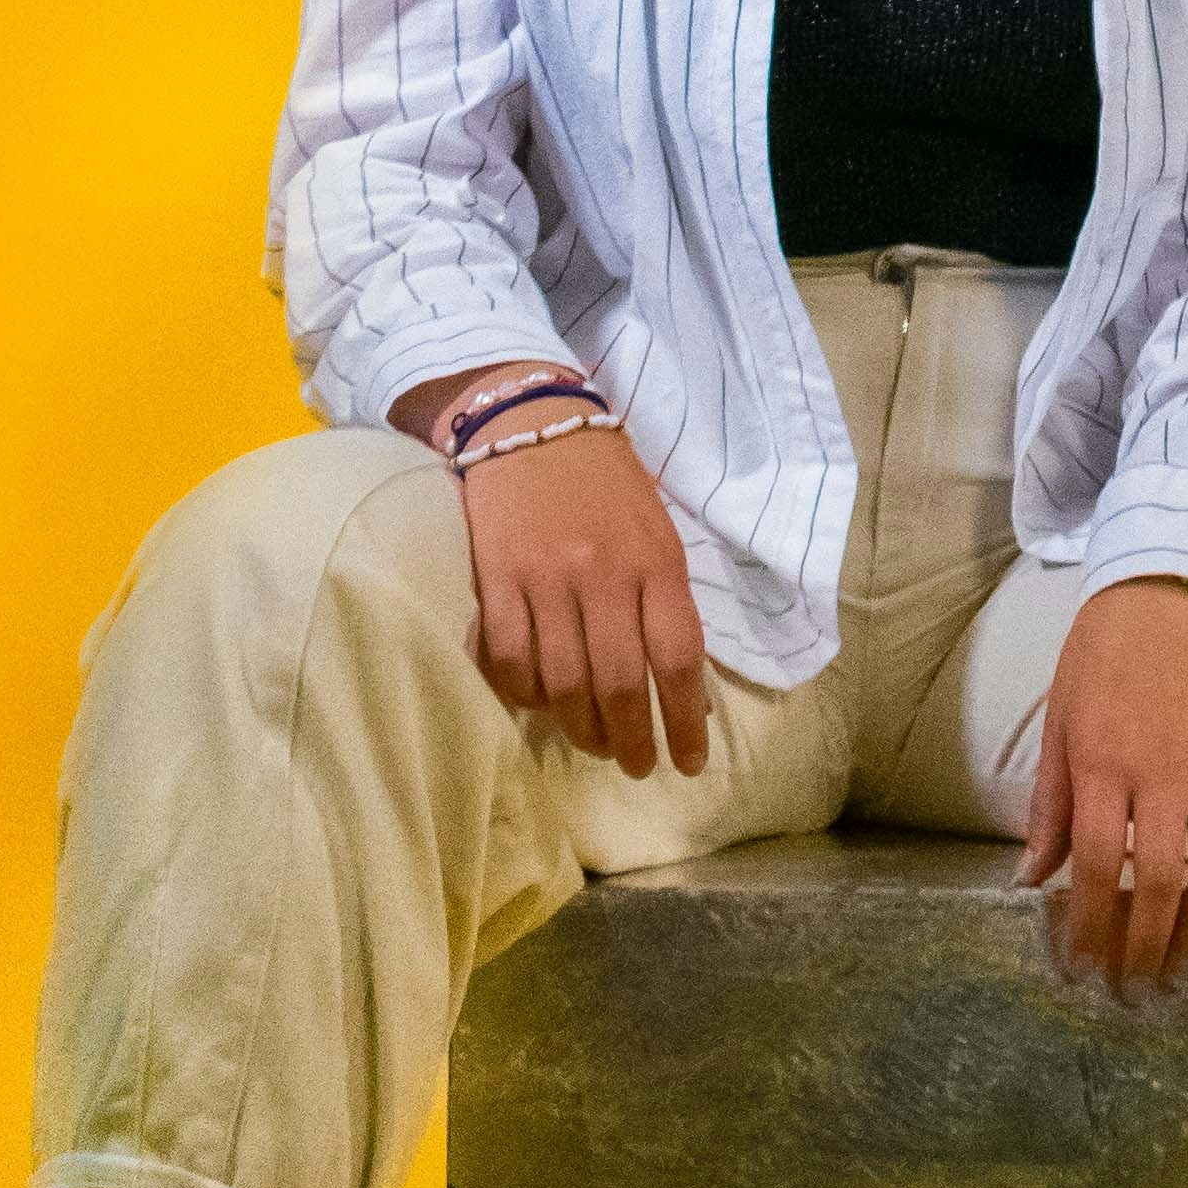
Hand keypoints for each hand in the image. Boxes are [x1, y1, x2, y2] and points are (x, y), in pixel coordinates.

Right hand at [392, 372, 710, 779]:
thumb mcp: (657, 532)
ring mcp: (546, 577)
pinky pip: (509, 659)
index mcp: (657, 561)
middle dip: (631, 740)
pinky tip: (539, 706)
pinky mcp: (497, 578)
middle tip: (635, 766)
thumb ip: (668, 603)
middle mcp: (604, 573)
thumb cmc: (606, 483)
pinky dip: (525, 695)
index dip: (684, 721)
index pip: (677, 659)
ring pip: (564, 681)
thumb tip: (684, 690)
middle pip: (619, 682)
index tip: (690, 764)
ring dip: (581, 729)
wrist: (532, 421)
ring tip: (594, 745)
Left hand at [1021, 581, 1187, 985]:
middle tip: (1130, 992)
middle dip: (1142, 946)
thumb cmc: (1098, 658)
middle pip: (1156, 881)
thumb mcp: (1058, 723)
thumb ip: (1049, 804)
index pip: (1096, 864)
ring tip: (1182, 978)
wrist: (1165, 595)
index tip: (1080, 969)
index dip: (1088, 925)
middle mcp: (1163, 776)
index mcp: (1105, 765)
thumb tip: (1031, 878)